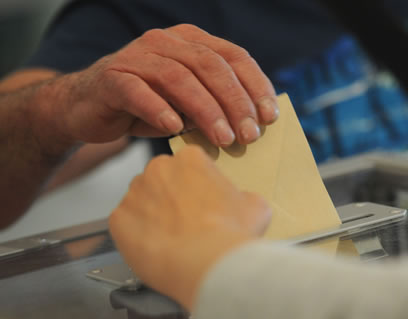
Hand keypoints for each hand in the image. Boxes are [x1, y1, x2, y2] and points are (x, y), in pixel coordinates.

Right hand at [58, 24, 277, 144]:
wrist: (88, 108)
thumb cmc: (147, 107)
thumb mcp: (187, 104)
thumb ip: (215, 105)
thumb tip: (254, 125)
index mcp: (191, 42)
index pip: (234, 56)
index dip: (255, 85)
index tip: (269, 116)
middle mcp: (166, 42)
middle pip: (211, 66)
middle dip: (235, 102)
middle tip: (250, 135)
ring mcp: (137, 57)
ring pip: (179, 77)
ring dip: (206, 110)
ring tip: (223, 139)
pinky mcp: (112, 78)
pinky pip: (138, 91)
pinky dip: (159, 109)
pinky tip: (175, 129)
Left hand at [108, 145, 271, 308]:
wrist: (206, 265)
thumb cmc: (231, 235)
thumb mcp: (256, 206)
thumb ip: (241, 196)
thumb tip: (240, 203)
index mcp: (191, 158)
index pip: (190, 164)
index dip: (198, 185)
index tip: (204, 201)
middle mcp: (159, 168)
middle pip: (162, 179)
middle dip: (172, 197)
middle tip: (188, 222)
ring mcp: (135, 193)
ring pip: (141, 201)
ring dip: (153, 215)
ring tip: (173, 239)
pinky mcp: (118, 219)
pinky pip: (125, 225)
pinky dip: (137, 236)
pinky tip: (157, 248)